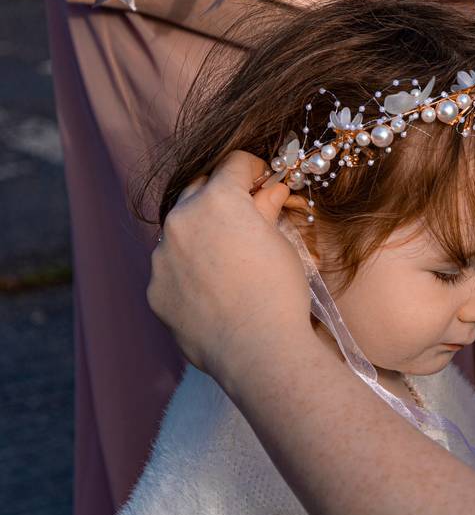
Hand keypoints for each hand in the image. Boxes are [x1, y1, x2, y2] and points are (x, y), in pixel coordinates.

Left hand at [147, 151, 314, 389]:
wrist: (258, 349)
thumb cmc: (279, 294)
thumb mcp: (280, 245)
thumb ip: (266, 212)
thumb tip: (271, 192)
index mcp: (217, 200)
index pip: (233, 164)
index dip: (253, 169)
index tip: (263, 180)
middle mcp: (181, 220)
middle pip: (198, 189)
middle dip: (220, 195)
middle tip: (245, 215)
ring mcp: (161, 257)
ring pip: (180, 232)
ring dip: (201, 235)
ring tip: (228, 262)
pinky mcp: (154, 289)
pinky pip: (170, 269)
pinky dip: (188, 271)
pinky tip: (213, 292)